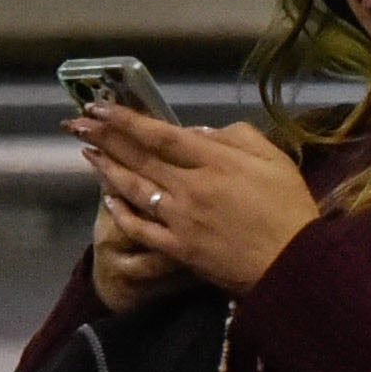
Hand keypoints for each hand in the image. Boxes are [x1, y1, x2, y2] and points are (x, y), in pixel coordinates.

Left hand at [78, 103, 318, 300]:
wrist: (294, 264)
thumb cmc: (290, 209)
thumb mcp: (274, 159)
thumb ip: (237, 138)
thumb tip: (198, 132)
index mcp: (214, 161)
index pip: (160, 134)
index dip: (126, 119)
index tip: (99, 106)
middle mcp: (190, 187)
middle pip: (139, 158)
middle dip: (104, 138)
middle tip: (76, 123)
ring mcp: (180, 220)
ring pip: (134, 189)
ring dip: (106, 169)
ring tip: (87, 153)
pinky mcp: (178, 249)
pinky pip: (140, 229)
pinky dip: (121, 213)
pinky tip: (108, 200)